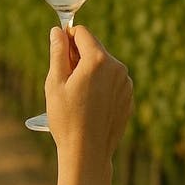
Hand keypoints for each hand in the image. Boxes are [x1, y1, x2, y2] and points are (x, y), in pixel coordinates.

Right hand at [45, 24, 132, 164]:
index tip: (59, 54)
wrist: (87, 152)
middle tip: (65, 80)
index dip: (68, 38)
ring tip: (77, 96)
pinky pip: (112, 82)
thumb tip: (58, 31)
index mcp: (98, 60)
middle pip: (94, 48)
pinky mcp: (128, 97)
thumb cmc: (67, 118)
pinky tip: (89, 105)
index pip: (83, 33)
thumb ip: (58, 52)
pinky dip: (100, 86)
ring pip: (104, 66)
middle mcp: (117, 68)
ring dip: (90, 72)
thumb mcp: (55, 83)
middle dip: (78, 57)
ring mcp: (126, 83)